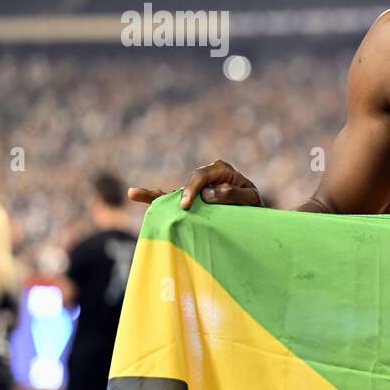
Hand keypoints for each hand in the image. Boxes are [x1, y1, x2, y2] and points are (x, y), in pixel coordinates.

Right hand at [128, 159, 264, 208]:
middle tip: (183, 208)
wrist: (255, 219)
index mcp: (222, 170)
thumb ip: (233, 195)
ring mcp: (197, 190)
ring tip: (134, 193)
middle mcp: (207, 176)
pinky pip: (170, 200)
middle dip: (184, 193)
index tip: (187, 204)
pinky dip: (155, 199)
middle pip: (189, 181)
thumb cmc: (254, 207)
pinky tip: (135, 194)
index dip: (193, 188)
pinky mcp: (190, 201)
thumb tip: (210, 193)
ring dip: (157, 194)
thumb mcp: (251, 200)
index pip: (203, 175)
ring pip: (176, 191)